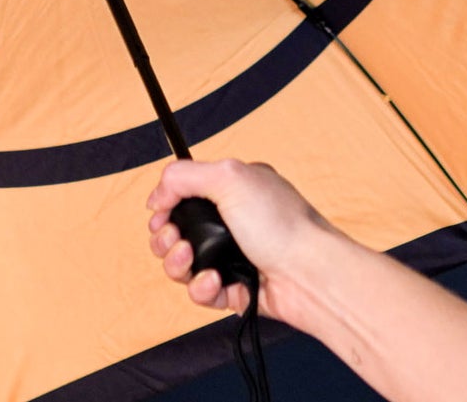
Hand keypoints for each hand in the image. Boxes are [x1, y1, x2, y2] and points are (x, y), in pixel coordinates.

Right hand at [146, 158, 343, 326]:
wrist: (310, 275)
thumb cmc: (281, 224)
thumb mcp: (229, 177)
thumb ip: (184, 176)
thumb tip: (156, 195)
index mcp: (235, 189)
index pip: (185, 193)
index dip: (166, 205)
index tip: (160, 214)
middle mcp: (234, 221)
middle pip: (177, 231)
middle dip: (165, 237)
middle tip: (174, 239)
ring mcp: (233, 256)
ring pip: (183, 264)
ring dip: (177, 263)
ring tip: (189, 259)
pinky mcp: (234, 289)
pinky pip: (200, 291)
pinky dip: (200, 287)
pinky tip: (214, 281)